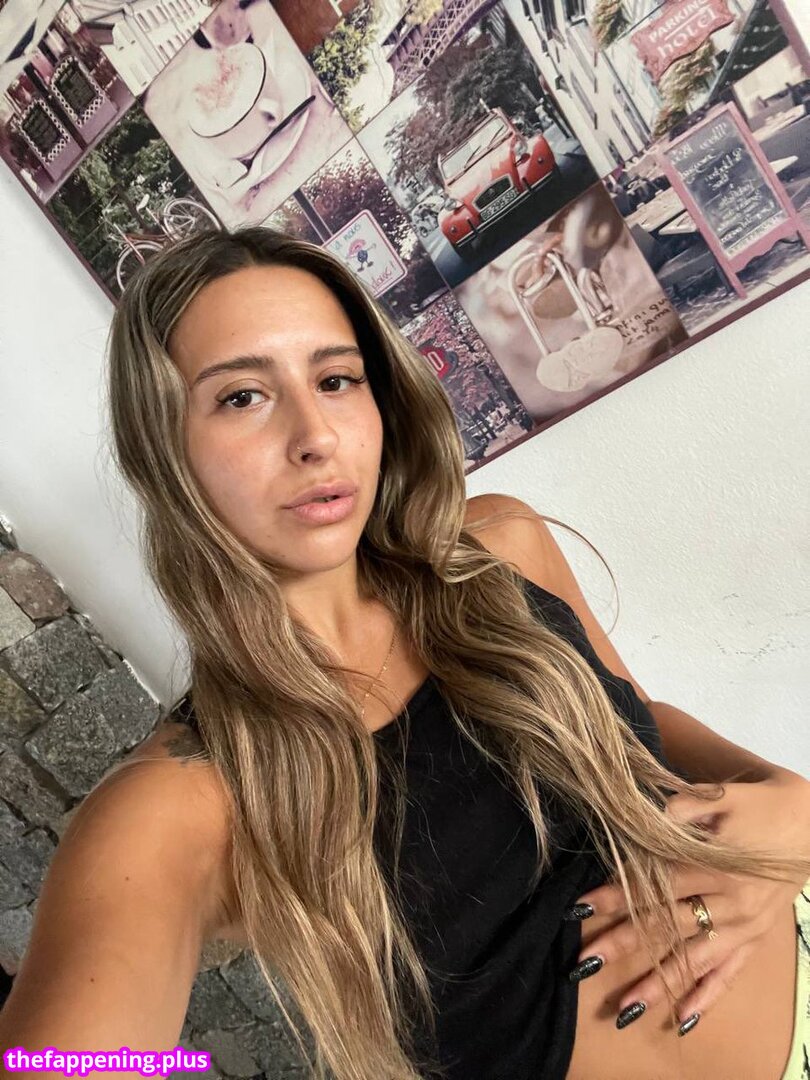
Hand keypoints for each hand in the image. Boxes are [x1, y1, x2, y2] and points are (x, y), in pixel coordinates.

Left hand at [568, 769, 809, 1031]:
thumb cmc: (757, 806)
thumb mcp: (720, 798)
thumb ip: (680, 810)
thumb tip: (641, 821)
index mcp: (718, 868)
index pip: (657, 885)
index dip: (617, 895)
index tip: (581, 907)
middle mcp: (731, 905)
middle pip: (667, 927)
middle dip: (622, 944)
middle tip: (584, 961)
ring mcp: (745, 928)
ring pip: (694, 961)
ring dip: (658, 985)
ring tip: (624, 1007)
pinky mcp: (756, 939)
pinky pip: (730, 975)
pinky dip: (707, 997)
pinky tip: (683, 1021)